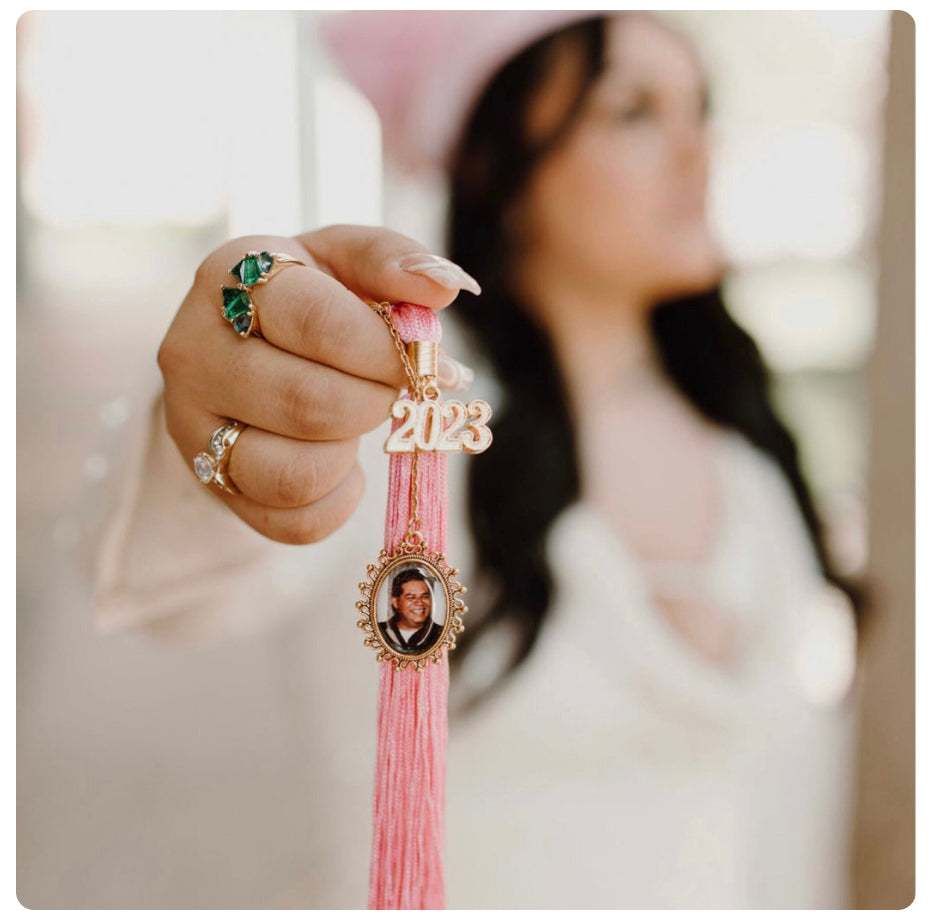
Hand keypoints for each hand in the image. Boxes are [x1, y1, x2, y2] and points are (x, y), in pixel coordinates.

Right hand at [157, 225, 479, 543]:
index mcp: (230, 279)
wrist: (240, 346)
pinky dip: (338, 501)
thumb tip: (446, 285)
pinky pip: (294, 523)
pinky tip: (338, 462)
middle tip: (390, 390)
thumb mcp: (342, 259)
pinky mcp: (211, 484)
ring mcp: (193, 426)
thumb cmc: (307, 298)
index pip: (320, 325)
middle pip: (310, 405)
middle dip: (375, 404)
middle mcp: (195, 352)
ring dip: (349, 455)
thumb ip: (392, 261)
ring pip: (296, 475)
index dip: (387, 352)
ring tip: (351, 422)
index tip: (424, 360)